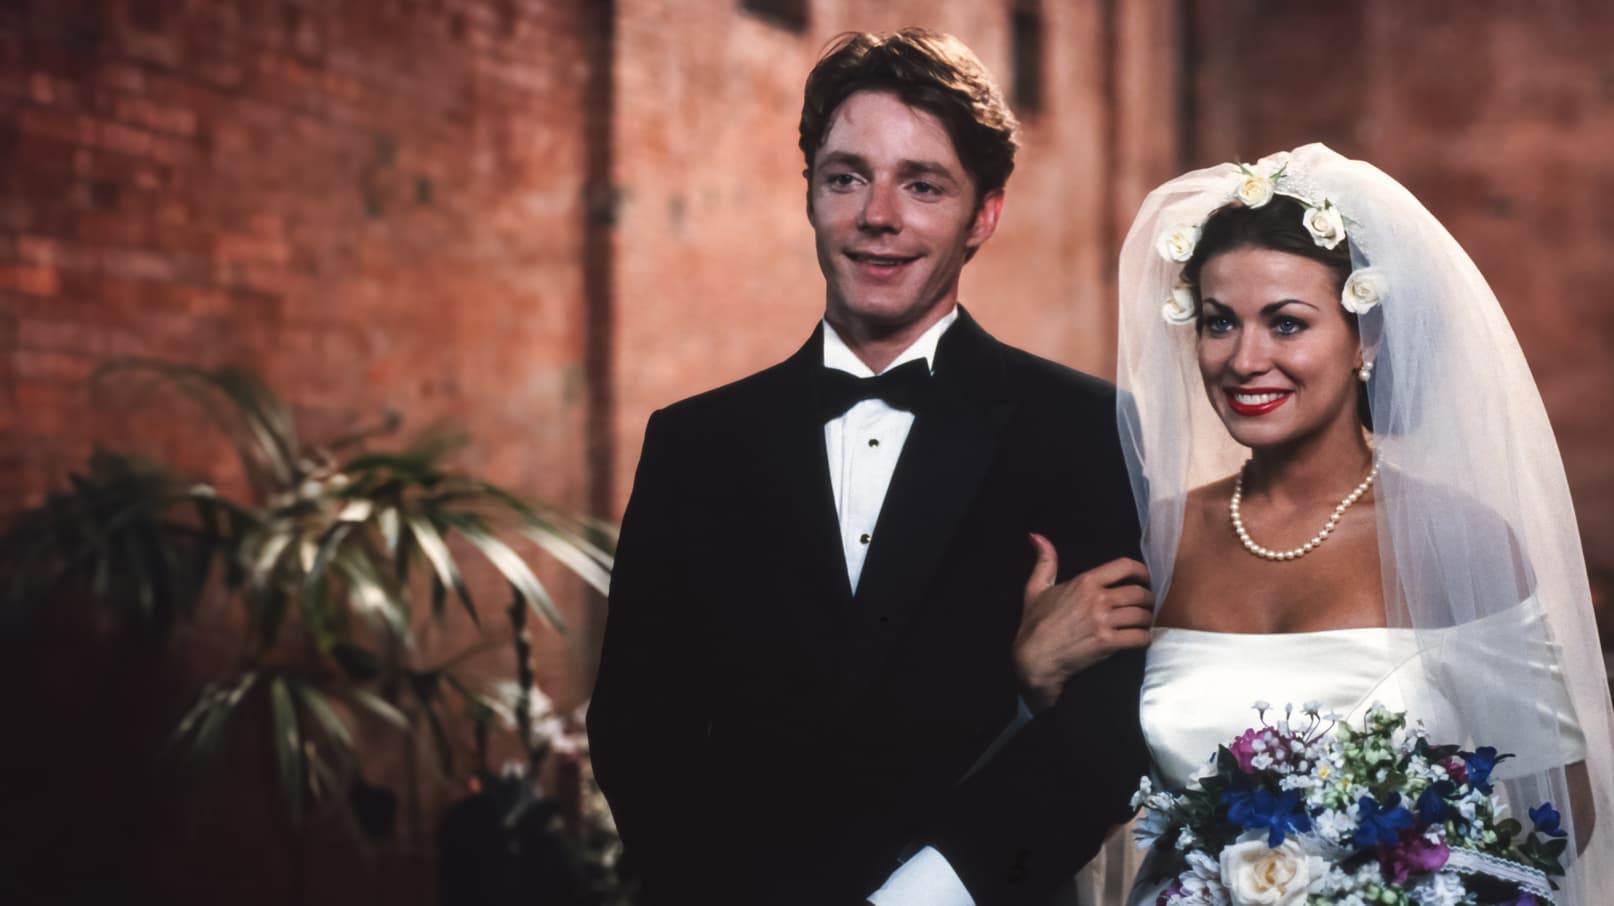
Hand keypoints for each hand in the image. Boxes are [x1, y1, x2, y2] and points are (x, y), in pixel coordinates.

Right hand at [1013, 533, 1152, 711]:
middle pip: (1139, 593)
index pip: (1125, 567)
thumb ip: (1045, 561)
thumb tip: (1036, 536)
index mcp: (1085, 582)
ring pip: (1142, 615)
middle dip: (1148, 599)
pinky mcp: (1108, 643)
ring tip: (1144, 622)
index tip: (1145, 578)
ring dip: (1147, 619)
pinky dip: (1145, 638)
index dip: (1142, 571)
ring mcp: (1104, 621)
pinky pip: (1139, 637)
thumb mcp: (1035, 588)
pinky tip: (1141, 638)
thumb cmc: (1034, 623)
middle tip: (1147, 605)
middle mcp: (1098, 599)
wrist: (1034, 658)